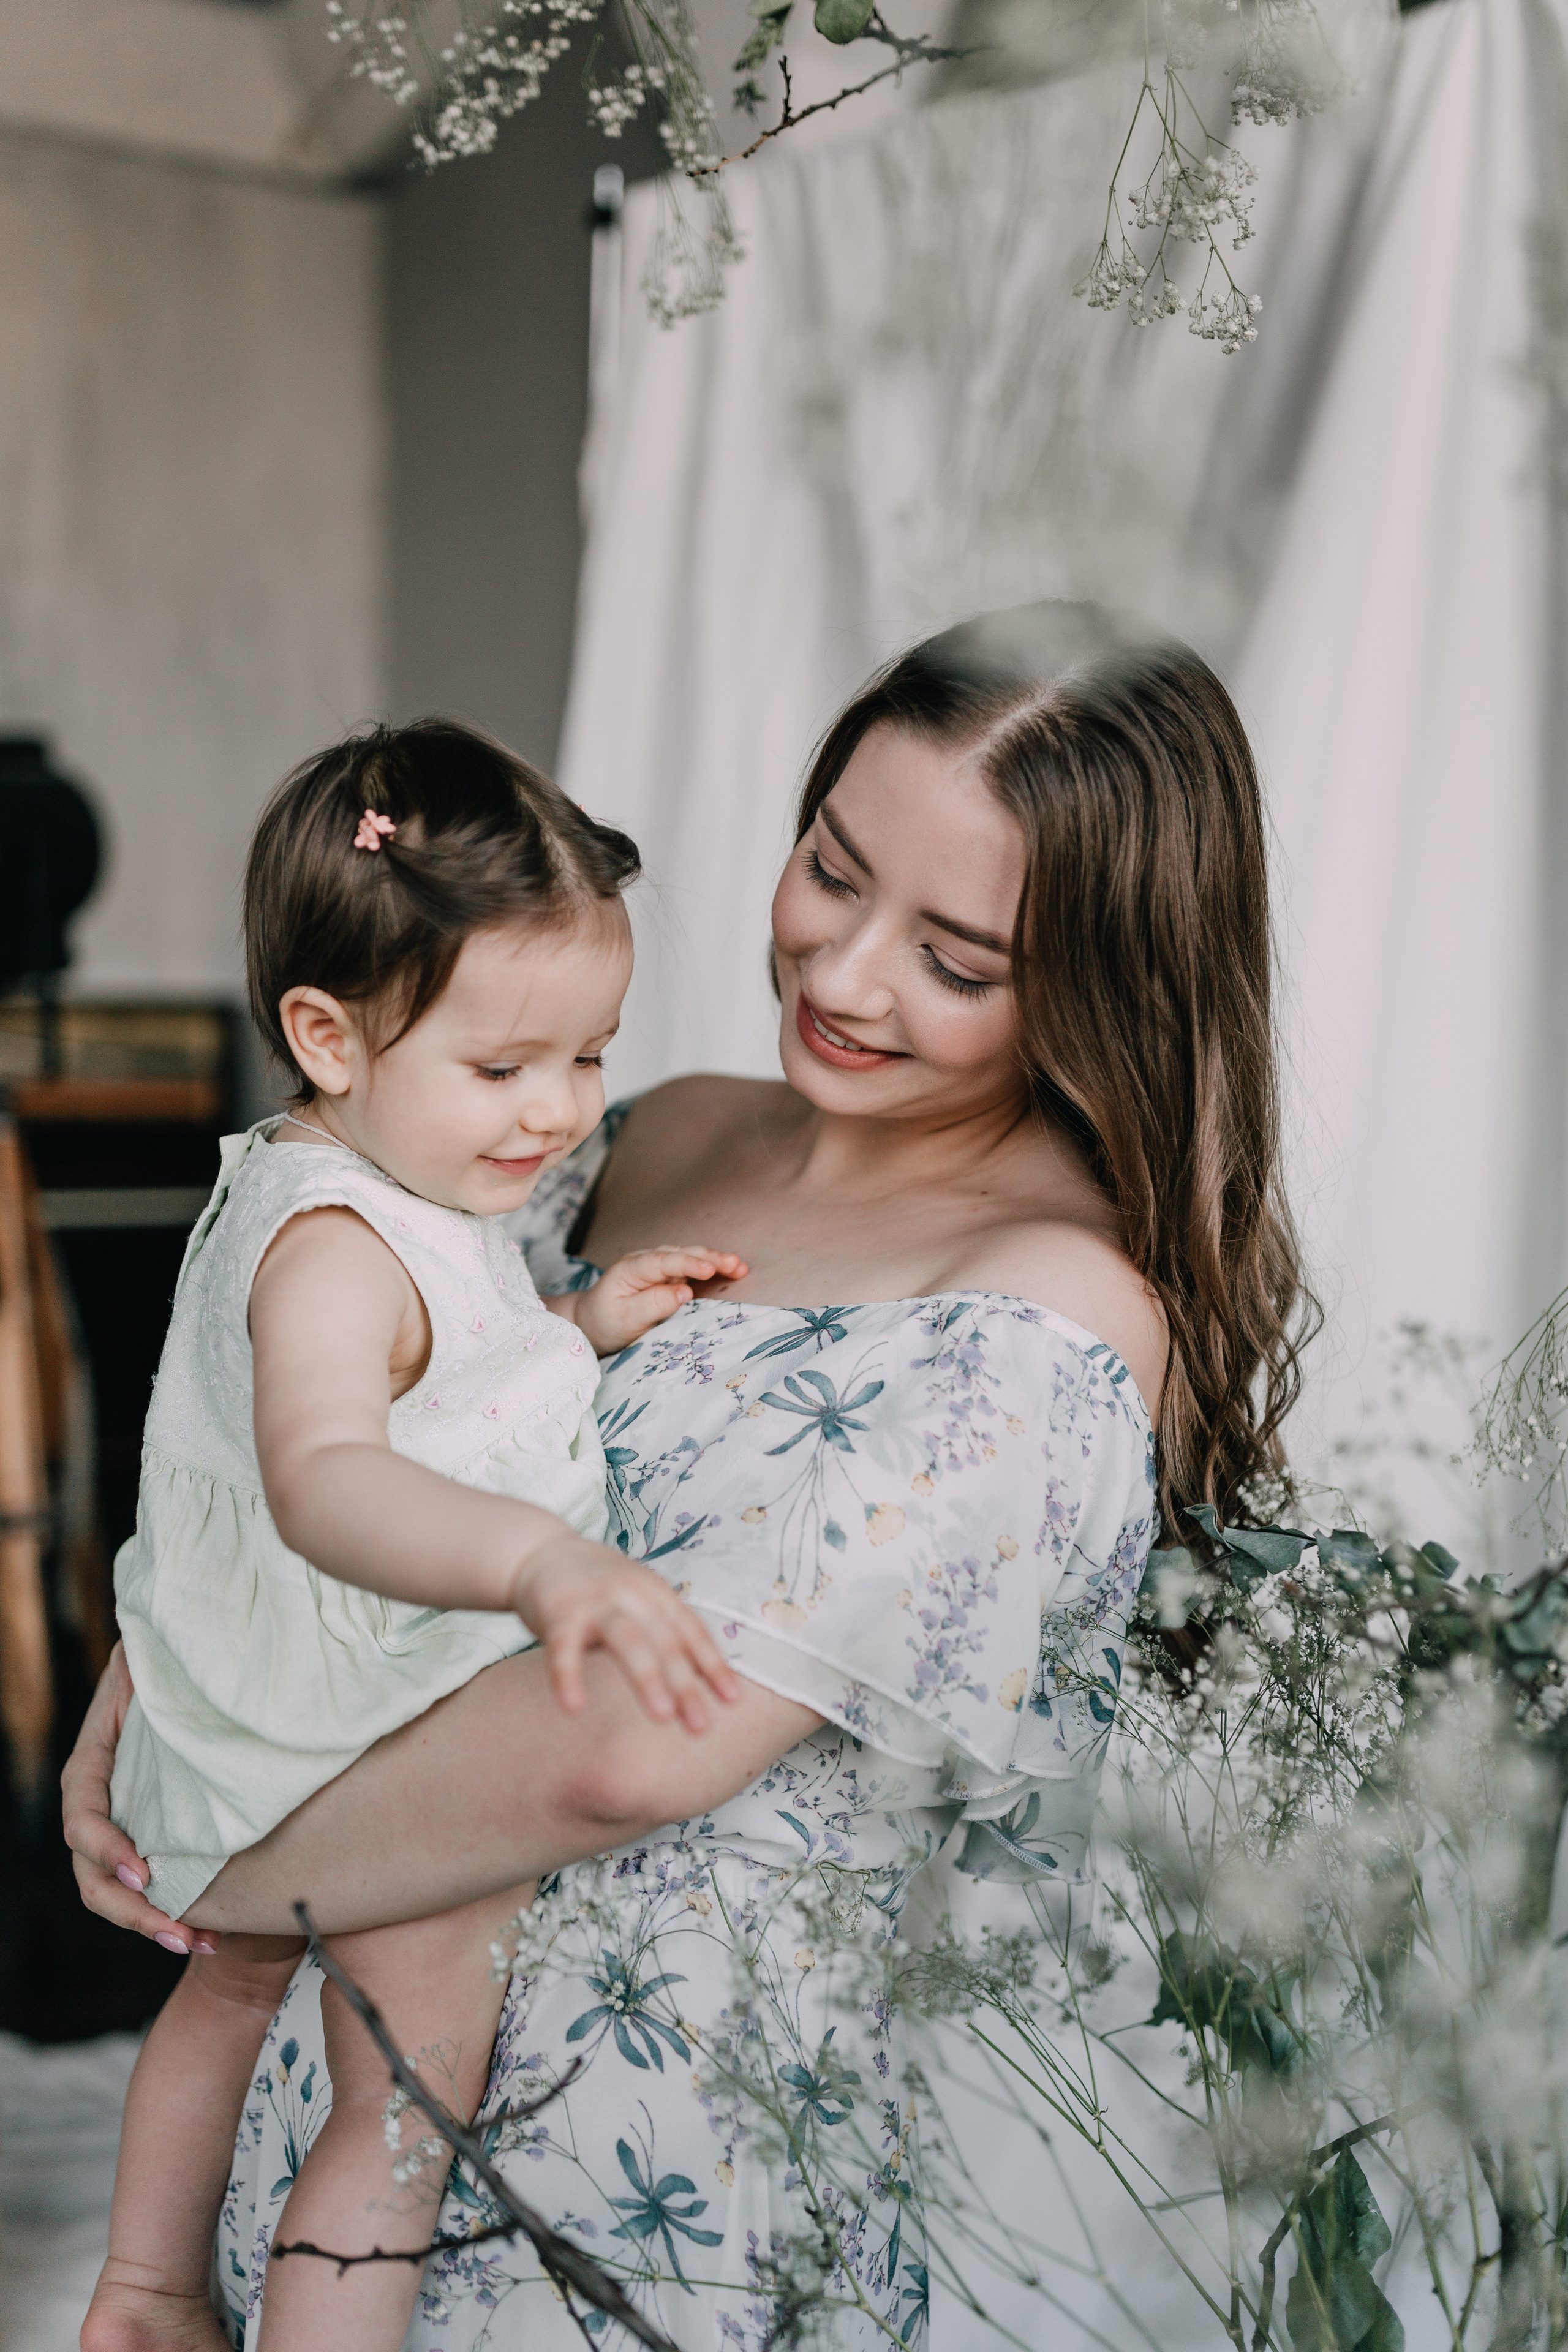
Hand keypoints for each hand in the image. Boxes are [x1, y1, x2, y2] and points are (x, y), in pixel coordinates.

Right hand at [60, 1644, 218, 1953]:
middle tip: (179, 1934)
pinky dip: (173, 1915)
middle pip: (93, 1874)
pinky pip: (149, 1889)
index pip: (83, 1818)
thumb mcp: (147, 1663)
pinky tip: (209, 1936)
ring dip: (153, 1925)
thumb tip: (143, 1663)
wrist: (196, 1672)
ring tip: (199, 1944)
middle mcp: (100, 1803)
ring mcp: (123, 1827)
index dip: (107, 1849)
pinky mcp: (153, 1842)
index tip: (146, 1872)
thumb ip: (141, 1672)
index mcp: (91, 1766)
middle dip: (133, 1912)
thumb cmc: (171, 1666)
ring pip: (118, 1893)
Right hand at [508, 1532, 742, 1732]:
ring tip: (663, 1717)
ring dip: (647, 1678)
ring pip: (627, 1639)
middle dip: (686, 1685)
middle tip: (702, 1727)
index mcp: (656, 1593)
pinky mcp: (558, 1612)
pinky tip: (573, 1707)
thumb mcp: (639, 1601)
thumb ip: (664, 1634)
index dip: (712, 1665)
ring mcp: (595, 1602)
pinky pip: (563, 1647)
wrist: (539, 1550)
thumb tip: (701, 1683)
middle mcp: (632, 1594)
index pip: (691, 1631)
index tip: (732, 1701)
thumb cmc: (599, 1587)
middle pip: (666, 1641)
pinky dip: (568, 1675)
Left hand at [570, 1245, 748, 1356]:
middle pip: (681, 1254)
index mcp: (631, 1268)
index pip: (663, 1261)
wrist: (592, 1322)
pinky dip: (712, 1270)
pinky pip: (692, 1270)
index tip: (710, 1269)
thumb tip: (684, 1292)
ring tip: (740, 1267)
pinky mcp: (669, 1277)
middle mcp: (647, 1261)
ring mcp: (659, 1268)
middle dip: (710, 1258)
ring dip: (715, 1261)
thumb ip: (653, 1305)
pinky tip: (731, 1272)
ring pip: (690, 1258)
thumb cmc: (605, 1322)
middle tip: (736, 1265)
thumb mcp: (624, 1319)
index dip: (688, 1264)